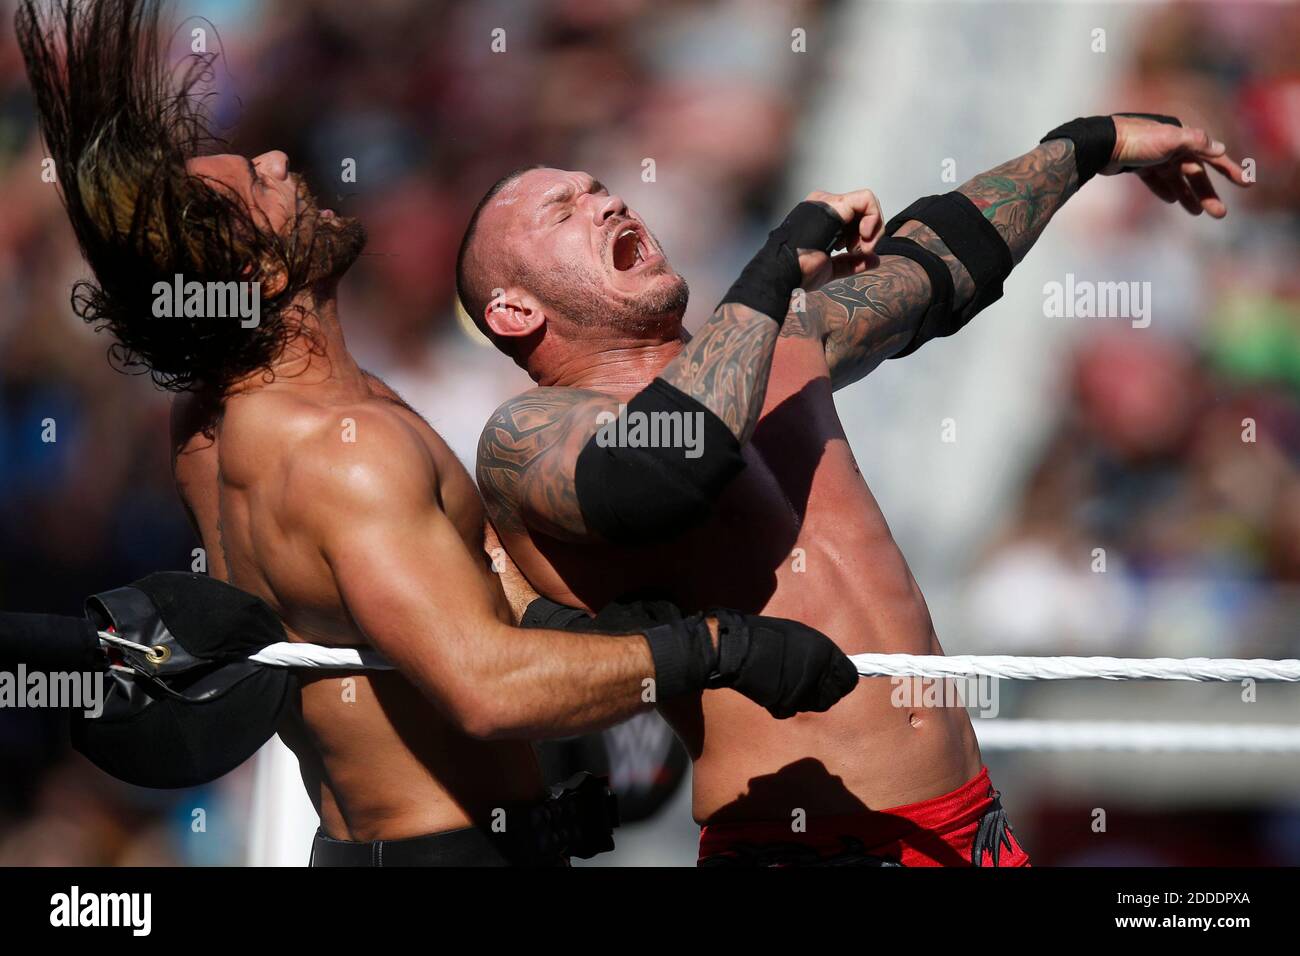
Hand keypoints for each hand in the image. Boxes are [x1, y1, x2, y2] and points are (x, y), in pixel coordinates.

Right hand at [708, 610, 859, 717]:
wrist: (738, 647)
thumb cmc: (768, 637)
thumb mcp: (802, 636)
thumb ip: (821, 654)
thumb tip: (832, 668)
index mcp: (826, 653)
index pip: (849, 679)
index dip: (841, 681)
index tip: (833, 681)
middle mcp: (819, 674)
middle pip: (832, 696)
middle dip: (821, 693)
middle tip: (803, 683)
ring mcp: (804, 692)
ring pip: (812, 705)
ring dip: (803, 699)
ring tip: (784, 682)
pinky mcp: (787, 706)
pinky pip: (791, 710)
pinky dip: (783, 704)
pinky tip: (772, 689)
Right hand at [798, 188, 883, 288]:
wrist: (786, 271)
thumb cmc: (799, 271)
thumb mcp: (830, 267)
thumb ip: (851, 262)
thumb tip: (875, 260)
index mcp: (819, 218)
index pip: (852, 218)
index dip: (861, 236)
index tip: (855, 253)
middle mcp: (823, 206)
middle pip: (861, 211)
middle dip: (870, 233)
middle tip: (861, 251)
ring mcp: (828, 202)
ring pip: (867, 204)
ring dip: (873, 229)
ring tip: (860, 248)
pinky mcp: (835, 203)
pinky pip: (867, 200)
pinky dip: (873, 218)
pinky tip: (865, 235)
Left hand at [1104, 116, 1249, 217]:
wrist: (1101, 143)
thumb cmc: (1137, 140)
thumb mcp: (1170, 139)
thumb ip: (1195, 142)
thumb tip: (1220, 149)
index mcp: (1183, 138)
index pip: (1212, 156)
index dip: (1230, 170)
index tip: (1246, 183)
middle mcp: (1171, 146)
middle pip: (1195, 173)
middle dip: (1207, 192)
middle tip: (1220, 214)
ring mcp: (1154, 156)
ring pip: (1176, 179)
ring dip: (1188, 195)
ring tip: (1198, 213)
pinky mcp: (1137, 165)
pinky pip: (1155, 180)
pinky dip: (1164, 189)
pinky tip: (1171, 201)